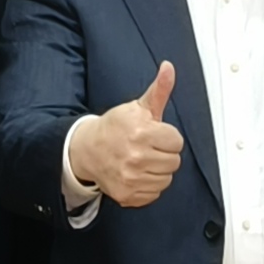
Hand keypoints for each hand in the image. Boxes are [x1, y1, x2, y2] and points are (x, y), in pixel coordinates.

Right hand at [79, 65, 186, 208]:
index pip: (177, 142)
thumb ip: (159, 89)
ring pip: (166, 179)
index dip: (167, 136)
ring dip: (158, 170)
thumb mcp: (138, 106)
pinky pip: (154, 193)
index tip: (154, 134)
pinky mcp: (127, 195)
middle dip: (164, 153)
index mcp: (141, 133)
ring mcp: (131, 179)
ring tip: (143, 160)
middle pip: (174, 162)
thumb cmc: (115, 127)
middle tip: (148, 147)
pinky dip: (148, 185)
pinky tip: (138, 173)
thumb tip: (169, 67)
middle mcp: (136, 158)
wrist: (87, 149)